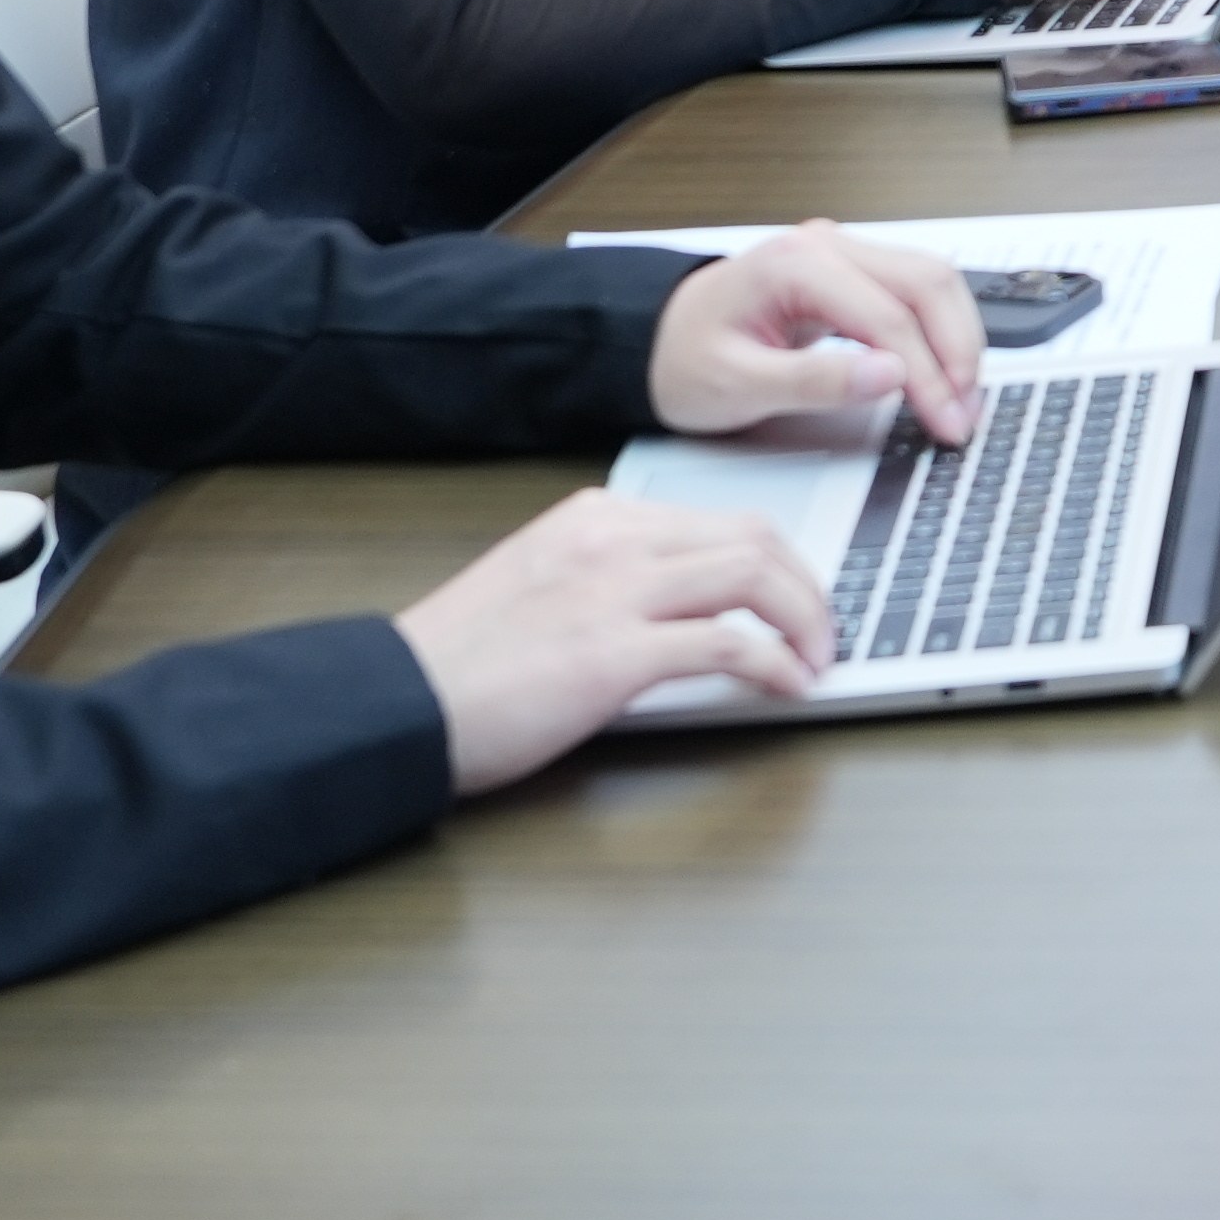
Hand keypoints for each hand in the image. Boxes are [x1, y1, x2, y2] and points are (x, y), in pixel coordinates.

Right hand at [395, 488, 837, 795]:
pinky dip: (774, 665)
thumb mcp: (540, 586)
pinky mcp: (615, 655)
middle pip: (754, 537)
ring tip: (817, 660)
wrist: (396, 702)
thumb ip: (607, 578)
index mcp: (593, 518)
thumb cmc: (459, 662)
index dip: (777, 560)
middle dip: (808, 585)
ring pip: (755, 576)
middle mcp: (611, 540)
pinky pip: (729, 644)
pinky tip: (786, 689)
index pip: (718, 519)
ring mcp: (615, 593)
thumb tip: (682, 608)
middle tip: (823, 633)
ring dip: (806, 621)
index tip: (798, 597)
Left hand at [644, 222, 990, 441]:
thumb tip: (892, 376)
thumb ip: (814, 381)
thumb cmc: (684, 360)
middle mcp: (827, 244)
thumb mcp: (736, 385)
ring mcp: (842, 252)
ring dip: (957, 337)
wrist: (653, 341)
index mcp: (795, 263)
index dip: (927, 375)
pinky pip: (913, 290)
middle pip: (926, 282)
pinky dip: (939, 330)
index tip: (947, 424)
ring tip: (963, 399)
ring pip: (931, 280)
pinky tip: (944, 371)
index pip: (887, 316)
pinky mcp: (850, 273)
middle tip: (965, 414)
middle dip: (958, 351)